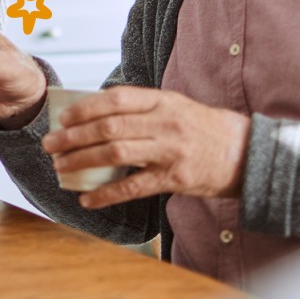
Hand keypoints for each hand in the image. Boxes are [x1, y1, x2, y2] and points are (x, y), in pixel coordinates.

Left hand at [40, 86, 250, 208]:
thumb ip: (143, 109)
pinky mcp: (176, 179)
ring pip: (117, 154)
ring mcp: (171, 152)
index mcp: (163, 101)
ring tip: (61, 167)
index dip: (85, 108)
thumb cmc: (206, 129)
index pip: (116, 99)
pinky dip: (107, 194)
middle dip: (74, 137)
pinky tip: (87, 199)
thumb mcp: (176, 106)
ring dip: (83, 160)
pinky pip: (134, 187)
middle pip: (110, 127)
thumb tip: (97, 114)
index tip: (63, 118)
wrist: (249, 153)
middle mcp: (166, 123)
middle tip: (51, 144)